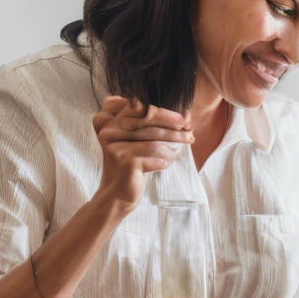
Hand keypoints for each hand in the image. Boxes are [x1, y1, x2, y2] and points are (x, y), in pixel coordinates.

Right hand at [91, 96, 192, 211]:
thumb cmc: (134, 162)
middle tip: (190, 132)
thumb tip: (187, 115)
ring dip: (174, 144)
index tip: (183, 119)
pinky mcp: (123, 160)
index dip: (163, 111)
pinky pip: (156, 154)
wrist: (118, 193)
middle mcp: (108, 129)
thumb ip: (157, 124)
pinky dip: (166, 159)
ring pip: (155, 138)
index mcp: (109, 119)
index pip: (138, 105)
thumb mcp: (141, 139)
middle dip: (174, 125)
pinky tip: (164, 163)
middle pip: (149, 118)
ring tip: (180, 149)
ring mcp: (114, 145)